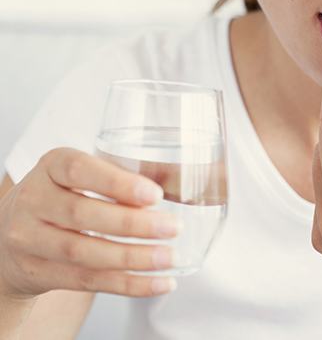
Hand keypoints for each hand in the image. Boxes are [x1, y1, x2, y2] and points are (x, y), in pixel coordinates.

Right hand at [0, 148, 181, 298]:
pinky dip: (128, 284)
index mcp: (52, 165)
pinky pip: (87, 281)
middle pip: (83, 214)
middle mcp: (34, 199)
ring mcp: (29, 239)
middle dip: (134, 224)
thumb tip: (177, 178)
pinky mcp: (37, 272)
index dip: (118, 183)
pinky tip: (159, 282)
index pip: (79, 170)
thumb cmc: (67, 194)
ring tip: (169, 257)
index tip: (155, 195)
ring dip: (133, 258)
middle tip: (173, 228)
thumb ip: (123, 175)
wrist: (15, 231)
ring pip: (84, 253)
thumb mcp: (84, 174)